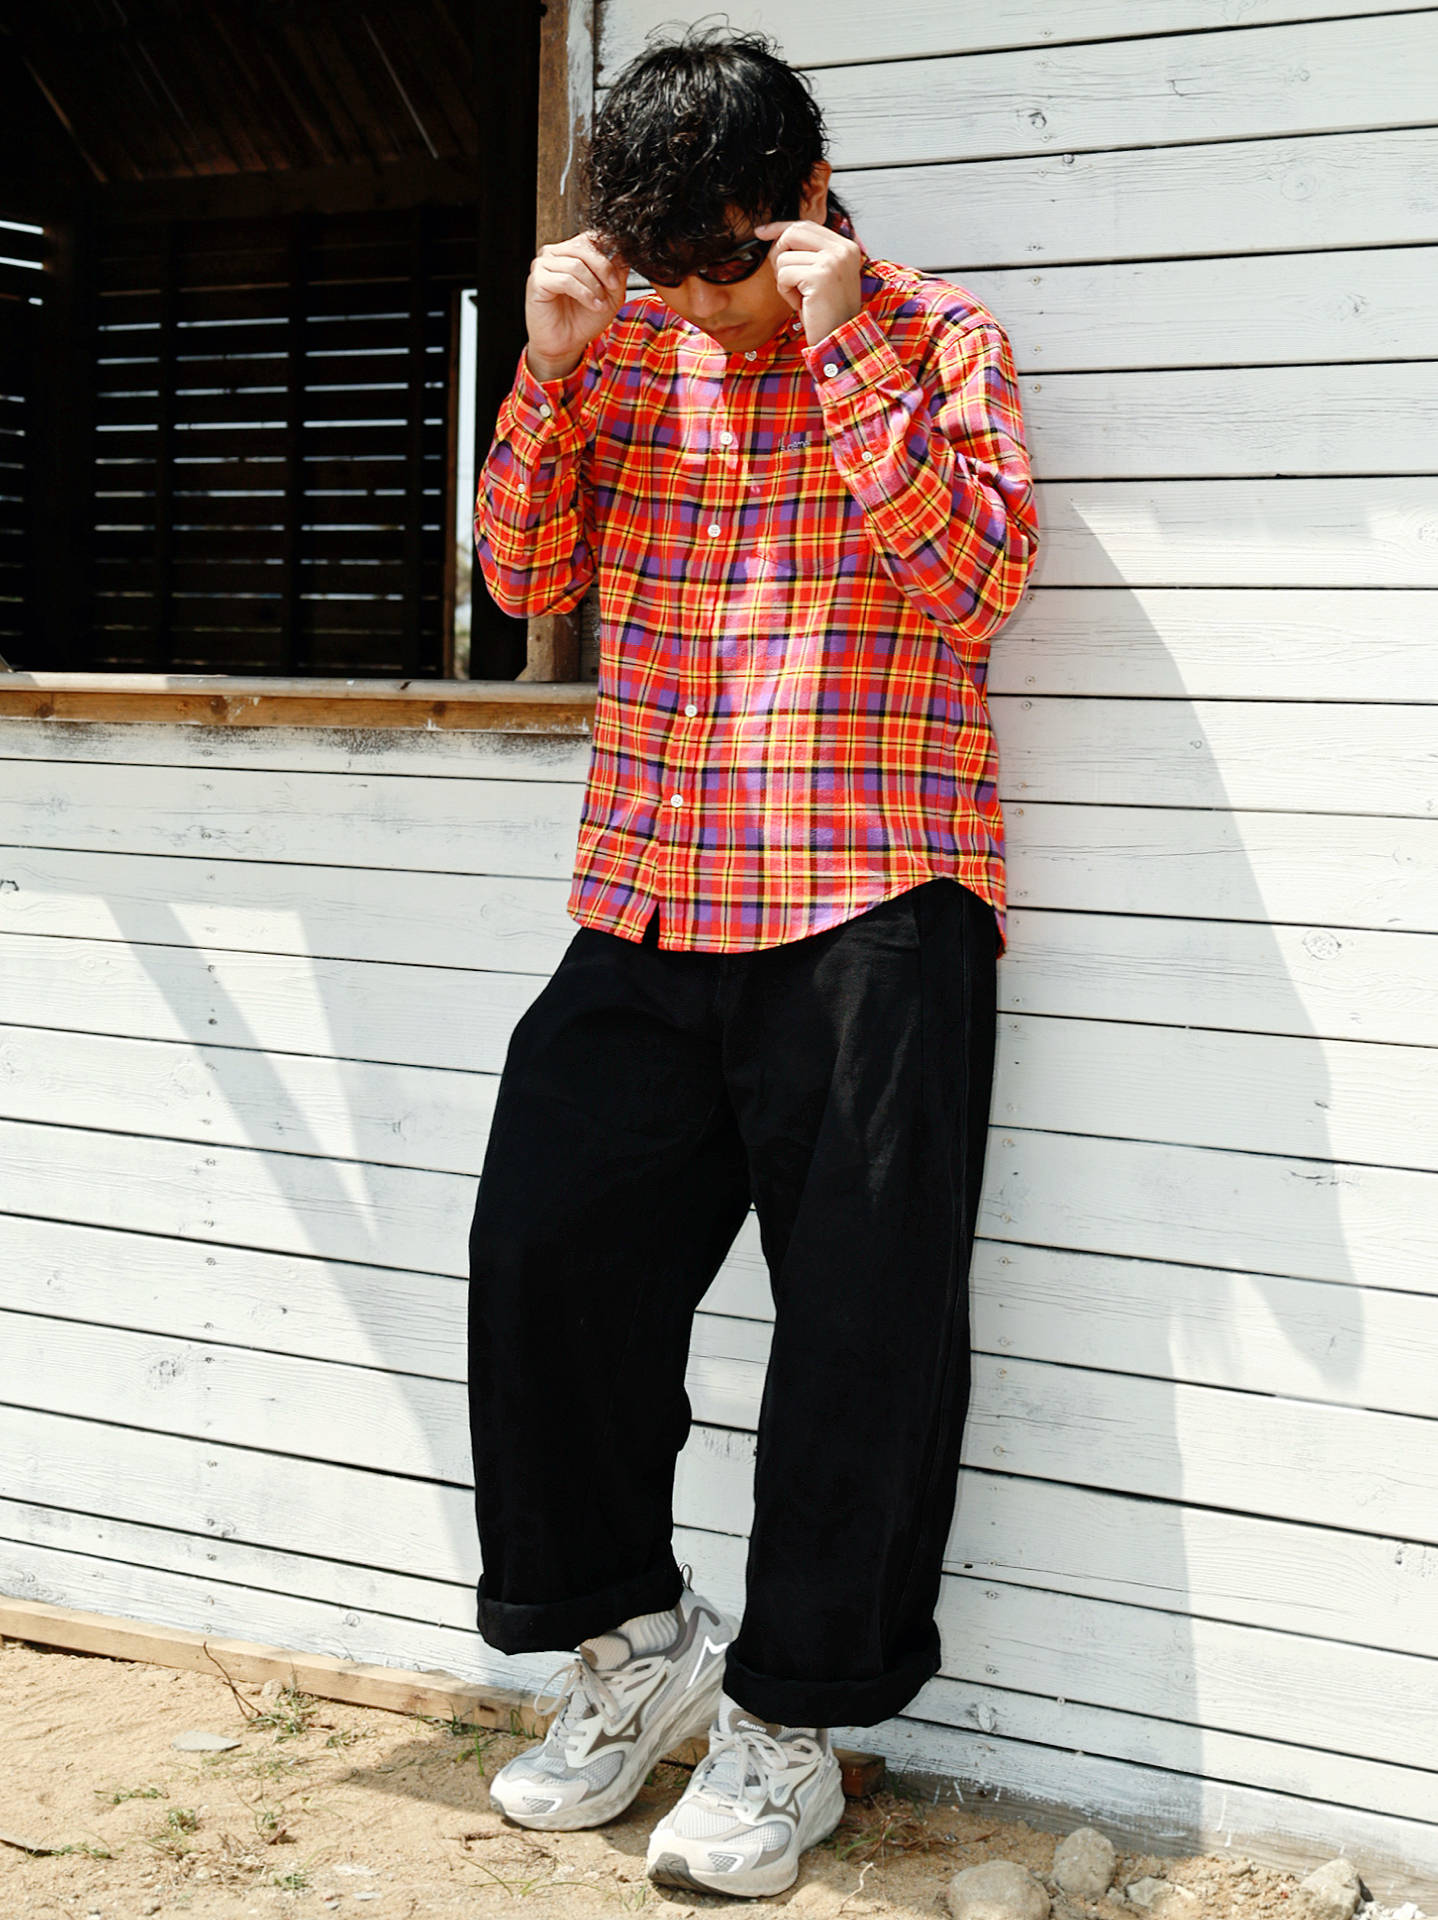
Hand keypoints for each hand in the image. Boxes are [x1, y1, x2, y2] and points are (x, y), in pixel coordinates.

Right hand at [525, 231, 627, 381]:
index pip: (591, 238)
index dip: (609, 253)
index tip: (619, 276)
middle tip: (614, 287)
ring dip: (594, 287)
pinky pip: (565, 280)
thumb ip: (617, 272)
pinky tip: (592, 305)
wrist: (565, 344)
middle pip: (584, 245)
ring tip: (601, 304)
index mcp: (571, 251)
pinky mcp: (537, 280)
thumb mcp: (610, 294)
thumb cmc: (583, 319)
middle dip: (604, 268)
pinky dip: (583, 293)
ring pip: (576, 265)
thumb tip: (624, 252)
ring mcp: (543, 265)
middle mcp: (556, 253)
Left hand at [755, 217, 861, 348]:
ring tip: (801, 297)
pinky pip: (784, 274)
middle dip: (778, 253)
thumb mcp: (822, 276)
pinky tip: (800, 304)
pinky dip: (786, 292)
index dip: (779, 227)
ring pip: (784, 256)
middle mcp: (842, 249)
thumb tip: (778, 235)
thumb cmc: (826, 312)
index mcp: (845, 246)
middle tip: (784, 278)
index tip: (760, 232)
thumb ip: (809, 253)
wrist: (839, 339)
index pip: (806, 225)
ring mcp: (832, 261)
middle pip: (792, 232)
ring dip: (784, 281)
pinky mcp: (819, 276)